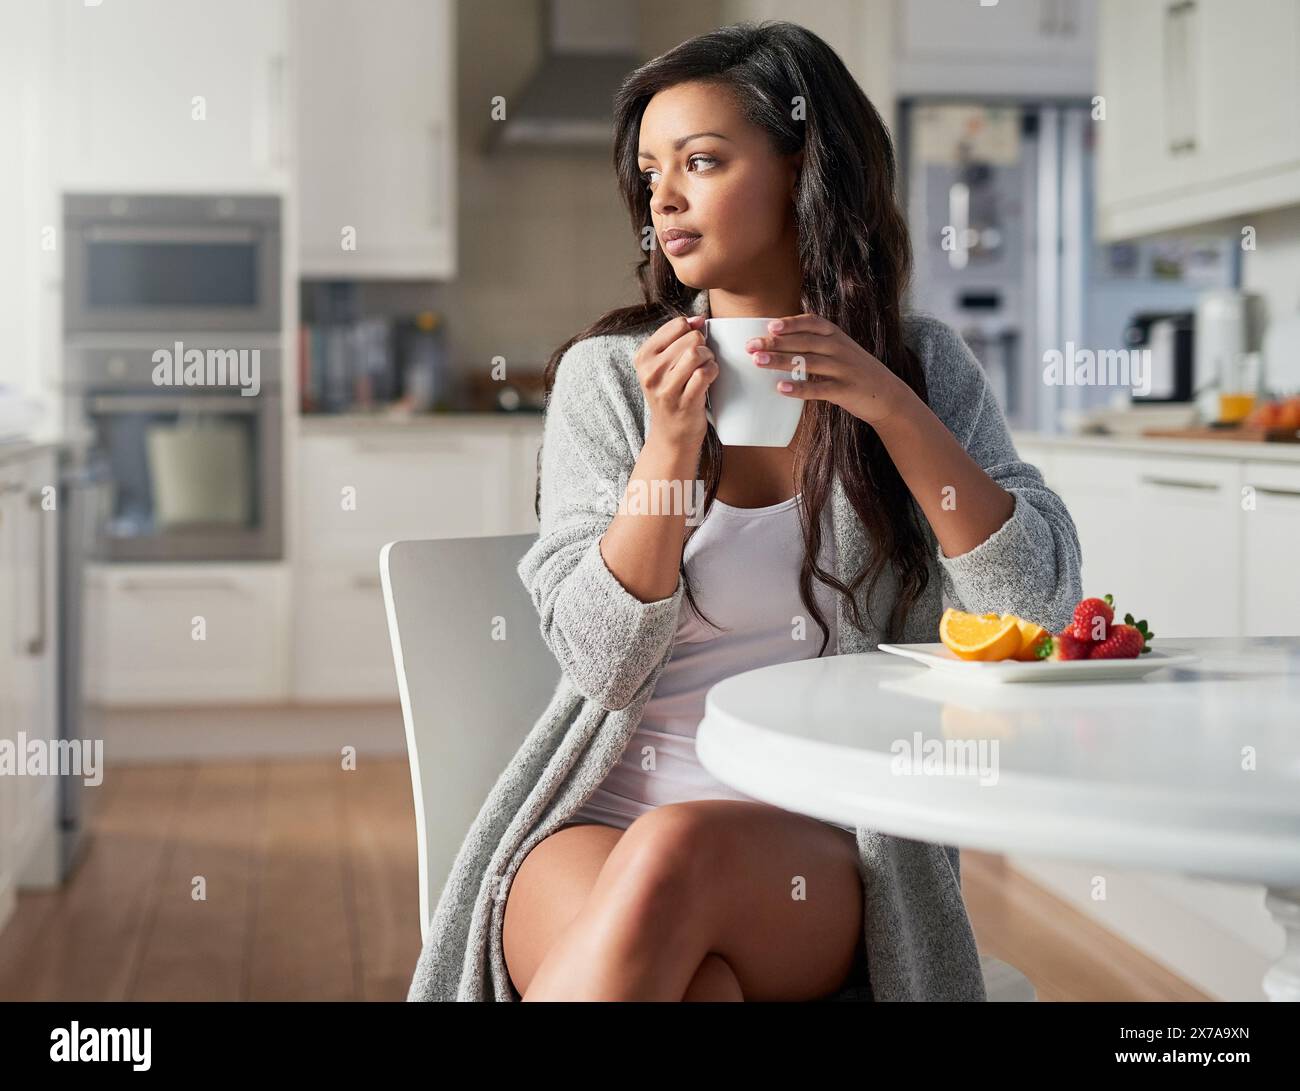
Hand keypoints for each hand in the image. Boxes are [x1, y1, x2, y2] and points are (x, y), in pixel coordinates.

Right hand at [635, 313, 717, 449]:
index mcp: (643, 357)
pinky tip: (709, 378)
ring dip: (709, 358)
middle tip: (701, 360)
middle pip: (691, 338)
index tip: (691, 344)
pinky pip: (705, 373)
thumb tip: (699, 319)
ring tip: (705, 367)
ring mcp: (666, 389)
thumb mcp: (663, 365)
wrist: (671, 434)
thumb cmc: (671, 394)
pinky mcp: (684, 402)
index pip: (677, 325)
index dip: (692, 331)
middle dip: (703, 345)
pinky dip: (712, 371)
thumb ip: (678, 339)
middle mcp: (651, 372)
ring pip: (697, 353)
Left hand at [746, 313, 912, 426]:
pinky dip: (799, 388)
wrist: (888, 395)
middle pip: (804, 342)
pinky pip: (818, 388)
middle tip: (751, 346)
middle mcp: (840, 349)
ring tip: (758, 362)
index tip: (770, 325)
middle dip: (776, 343)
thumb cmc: (855, 372)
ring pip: (807, 362)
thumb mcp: (840, 351)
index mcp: (837, 336)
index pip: (813, 323)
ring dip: (781, 361)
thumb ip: (816, 344)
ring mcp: (843, 369)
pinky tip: (781, 388)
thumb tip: (778, 341)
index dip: (791, 323)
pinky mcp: (845, 390)